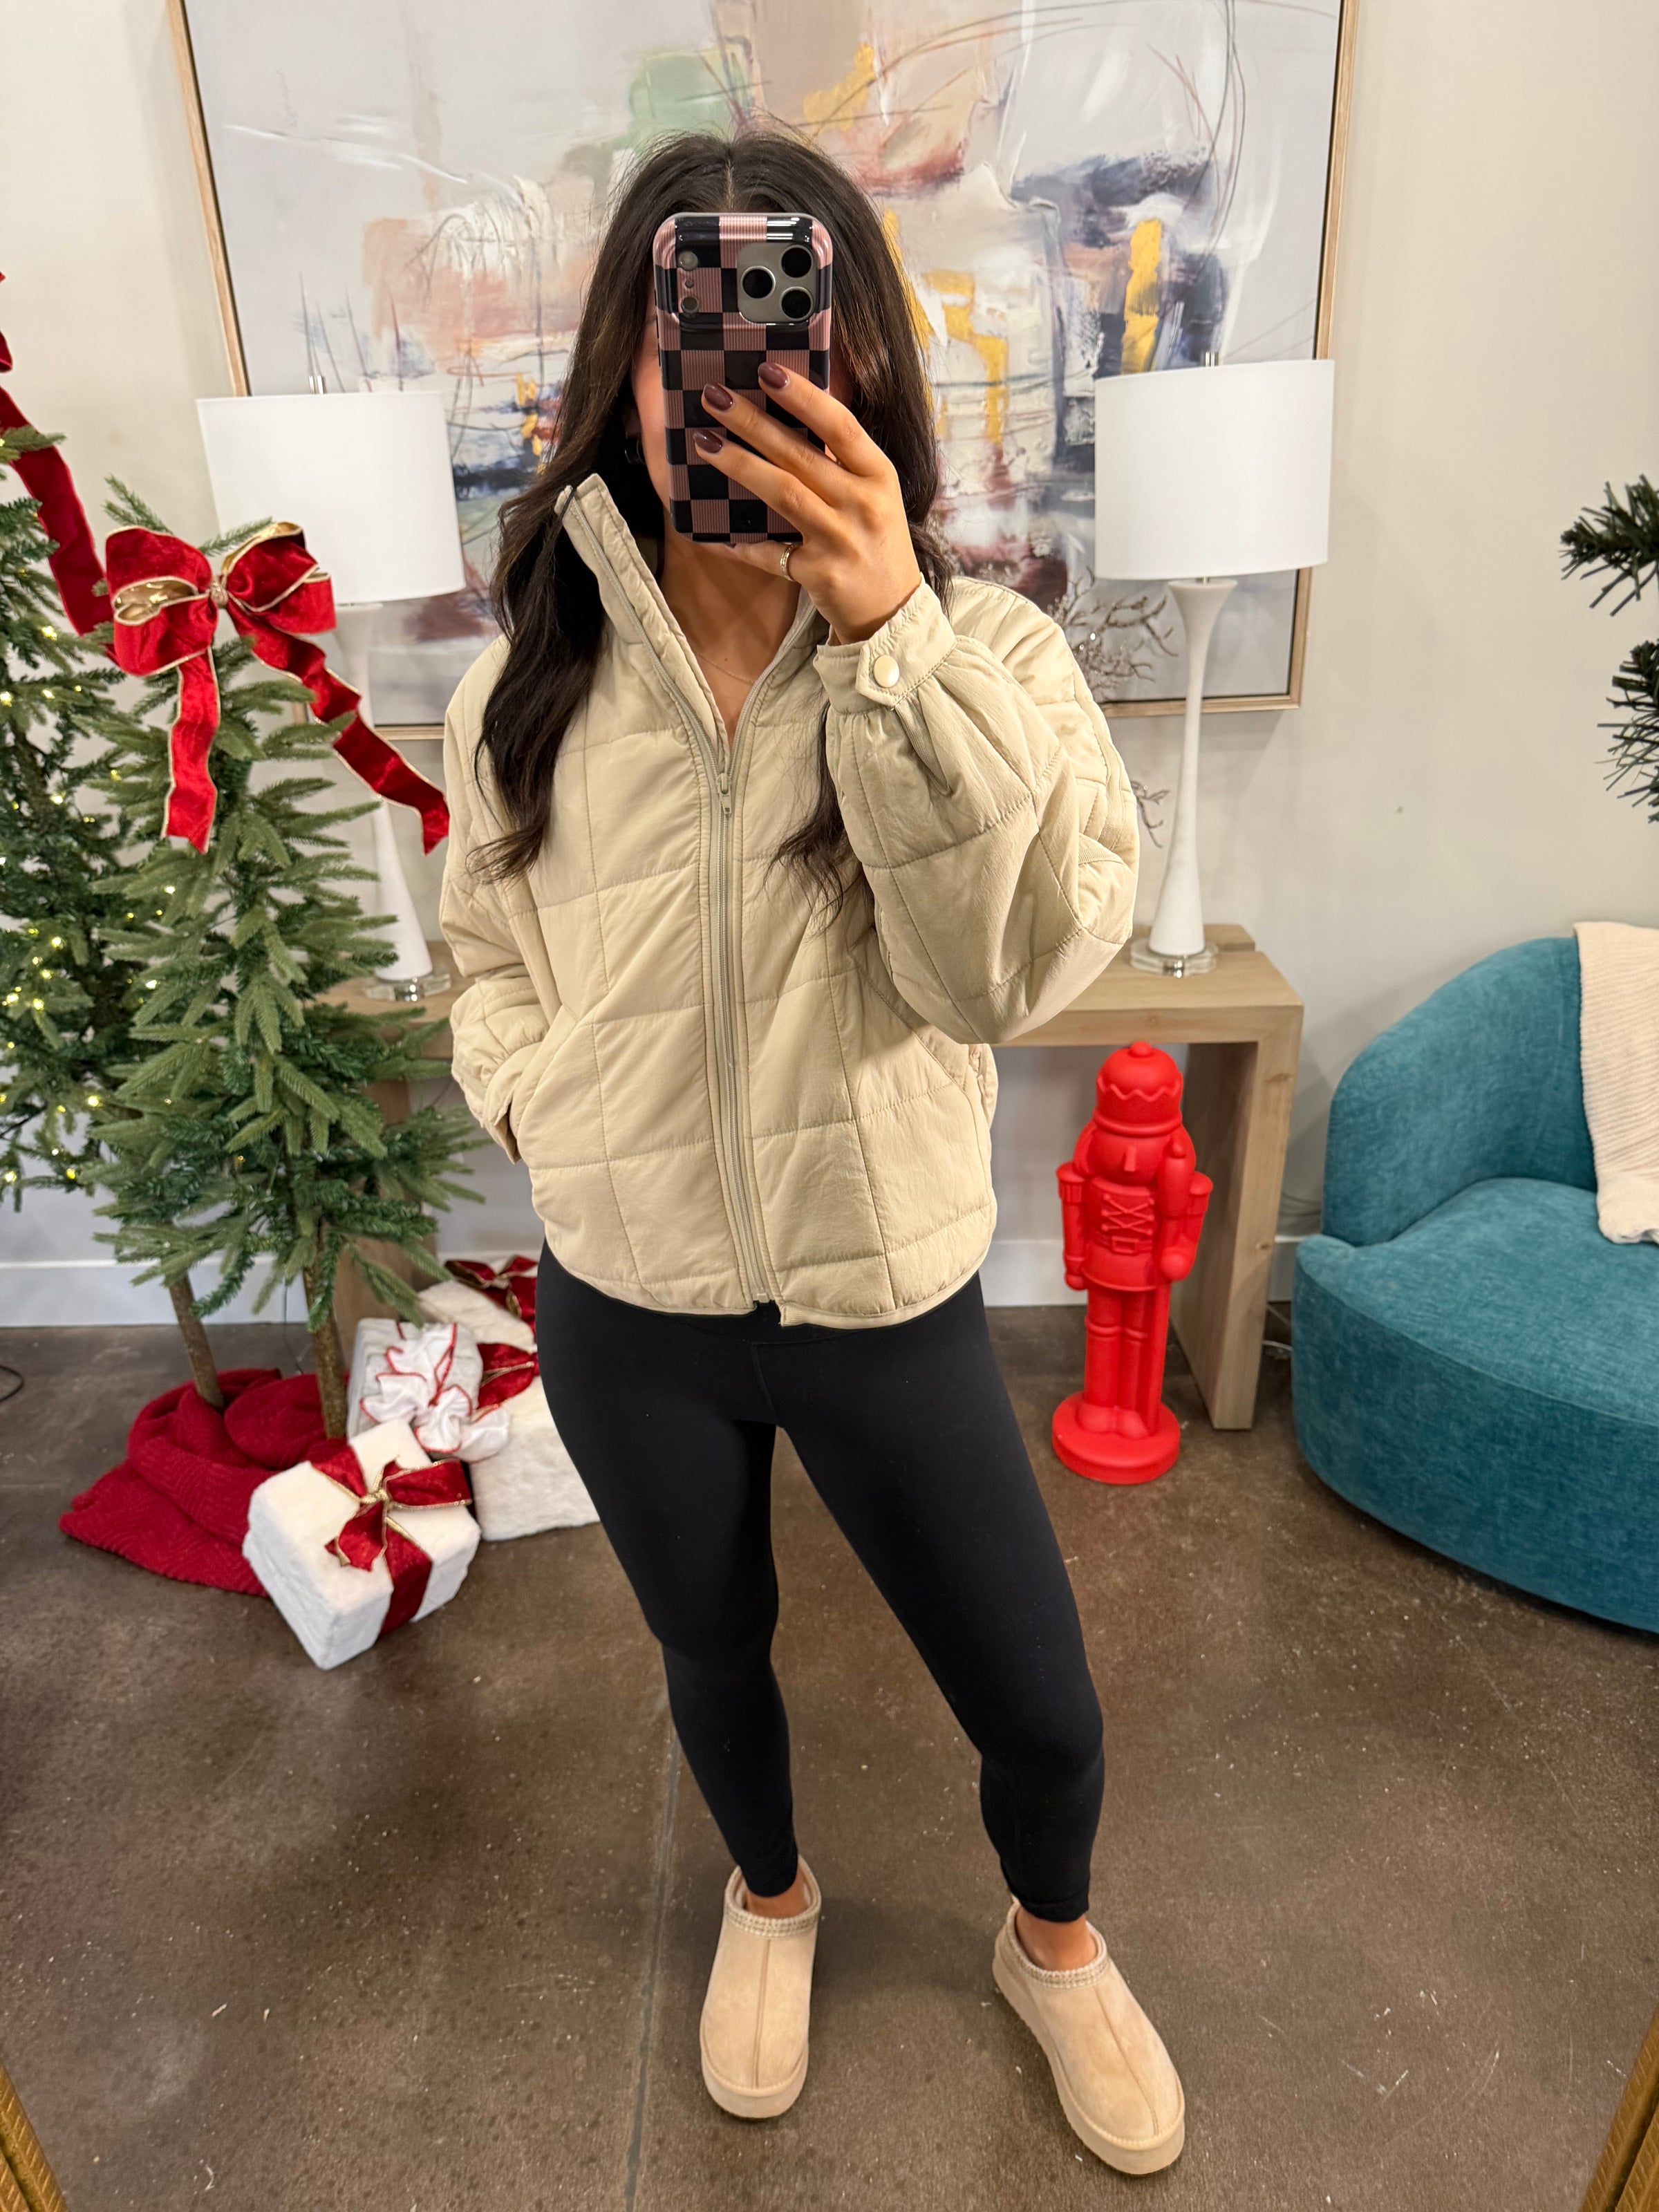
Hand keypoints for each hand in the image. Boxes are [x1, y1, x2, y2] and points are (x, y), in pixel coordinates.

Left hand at [693, 365, 923, 642]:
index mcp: (879, 476)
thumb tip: (788, 418)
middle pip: (800, 455)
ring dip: (739, 465)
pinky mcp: (820, 574)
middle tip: (714, 397)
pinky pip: (770, 553)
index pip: (841, 425)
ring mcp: (842, 540)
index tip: (766, 371)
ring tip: (704, 443)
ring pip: (782, 493)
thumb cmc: (876, 542)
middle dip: (752, 422)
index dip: (803, 396)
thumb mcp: (875, 494)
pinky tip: (712, 534)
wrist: (892, 612)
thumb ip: (842, 461)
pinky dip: (740, 545)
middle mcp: (863, 504)